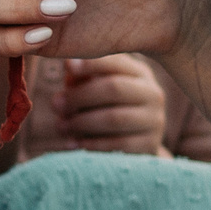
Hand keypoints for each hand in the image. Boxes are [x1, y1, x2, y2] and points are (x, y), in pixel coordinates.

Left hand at [23, 53, 167, 154]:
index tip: (68, 67)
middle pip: (114, 88)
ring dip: (81, 122)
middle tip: (55, 104)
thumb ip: (82, 77)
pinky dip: (92, 143)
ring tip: (60, 126)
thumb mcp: (96, 89)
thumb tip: (69, 65)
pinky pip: (117, 144)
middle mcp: (152, 94)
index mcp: (139, 73)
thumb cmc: (107, 109)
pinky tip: (75, 143)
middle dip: (80, 96)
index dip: (92, 63)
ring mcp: (154, 121)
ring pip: (114, 118)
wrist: (134, 147)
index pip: (117, 62)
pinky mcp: (149, 145)